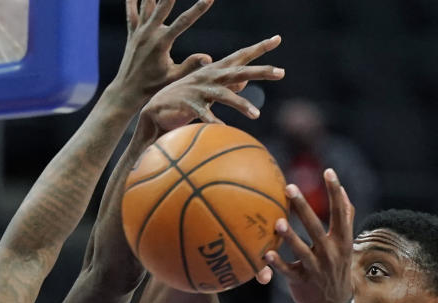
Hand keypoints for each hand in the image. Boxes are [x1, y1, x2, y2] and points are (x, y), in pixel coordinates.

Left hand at [113, 0, 215, 104]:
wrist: (127, 90)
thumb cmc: (152, 87)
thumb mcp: (173, 78)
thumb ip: (190, 66)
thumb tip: (208, 58)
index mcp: (162, 43)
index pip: (184, 22)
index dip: (199, 8)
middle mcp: (149, 33)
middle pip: (164, 4)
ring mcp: (139, 31)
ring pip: (146, 3)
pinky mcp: (133, 33)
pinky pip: (131, 12)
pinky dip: (132, 1)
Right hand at [139, 35, 283, 133]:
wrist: (156, 109)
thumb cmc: (185, 99)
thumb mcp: (208, 89)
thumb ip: (226, 84)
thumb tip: (244, 82)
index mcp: (216, 71)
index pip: (241, 56)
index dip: (259, 48)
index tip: (278, 38)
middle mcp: (210, 76)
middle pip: (239, 72)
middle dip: (260, 71)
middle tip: (281, 72)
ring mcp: (199, 90)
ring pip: (224, 95)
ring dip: (241, 105)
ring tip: (256, 115)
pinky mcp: (188, 104)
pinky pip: (204, 113)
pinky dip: (213, 121)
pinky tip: (223, 129)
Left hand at [263, 169, 355, 302]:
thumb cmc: (337, 267)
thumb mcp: (346, 244)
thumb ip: (345, 218)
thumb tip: (342, 190)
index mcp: (342, 240)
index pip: (341, 212)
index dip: (335, 191)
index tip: (328, 172)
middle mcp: (331, 252)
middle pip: (316, 226)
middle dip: (302, 207)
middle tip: (289, 187)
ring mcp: (317, 268)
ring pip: (302, 250)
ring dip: (290, 236)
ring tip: (278, 222)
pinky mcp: (302, 281)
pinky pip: (288, 271)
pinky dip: (277, 264)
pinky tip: (266, 254)